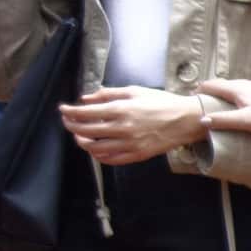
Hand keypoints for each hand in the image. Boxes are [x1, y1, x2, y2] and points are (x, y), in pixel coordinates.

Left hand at [61, 87, 208, 165]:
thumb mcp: (135, 91)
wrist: (187, 120)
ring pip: (95, 148)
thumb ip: (109, 94)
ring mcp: (130, 144)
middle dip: (71, 126)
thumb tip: (86, 98)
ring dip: (82, 142)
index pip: (85, 113)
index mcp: (121, 110)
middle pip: (85, 131)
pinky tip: (95, 149)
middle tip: (68, 121)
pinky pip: (111, 159)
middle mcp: (123, 128)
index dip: (70, 112)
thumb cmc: (162, 103)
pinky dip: (98, 155)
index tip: (64, 110)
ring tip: (79, 136)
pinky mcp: (137, 155)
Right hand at [196, 78, 250, 140]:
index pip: (212, 85)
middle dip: (212, 90)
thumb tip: (202, 119)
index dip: (200, 90)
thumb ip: (223, 120)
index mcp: (237, 88)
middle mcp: (246, 83)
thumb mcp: (244, 121)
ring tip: (221, 101)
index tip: (192, 97)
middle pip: (223, 84)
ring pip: (236, 86)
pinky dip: (239, 94)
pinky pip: (247, 89)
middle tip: (204, 99)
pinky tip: (243, 103)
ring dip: (226, 92)